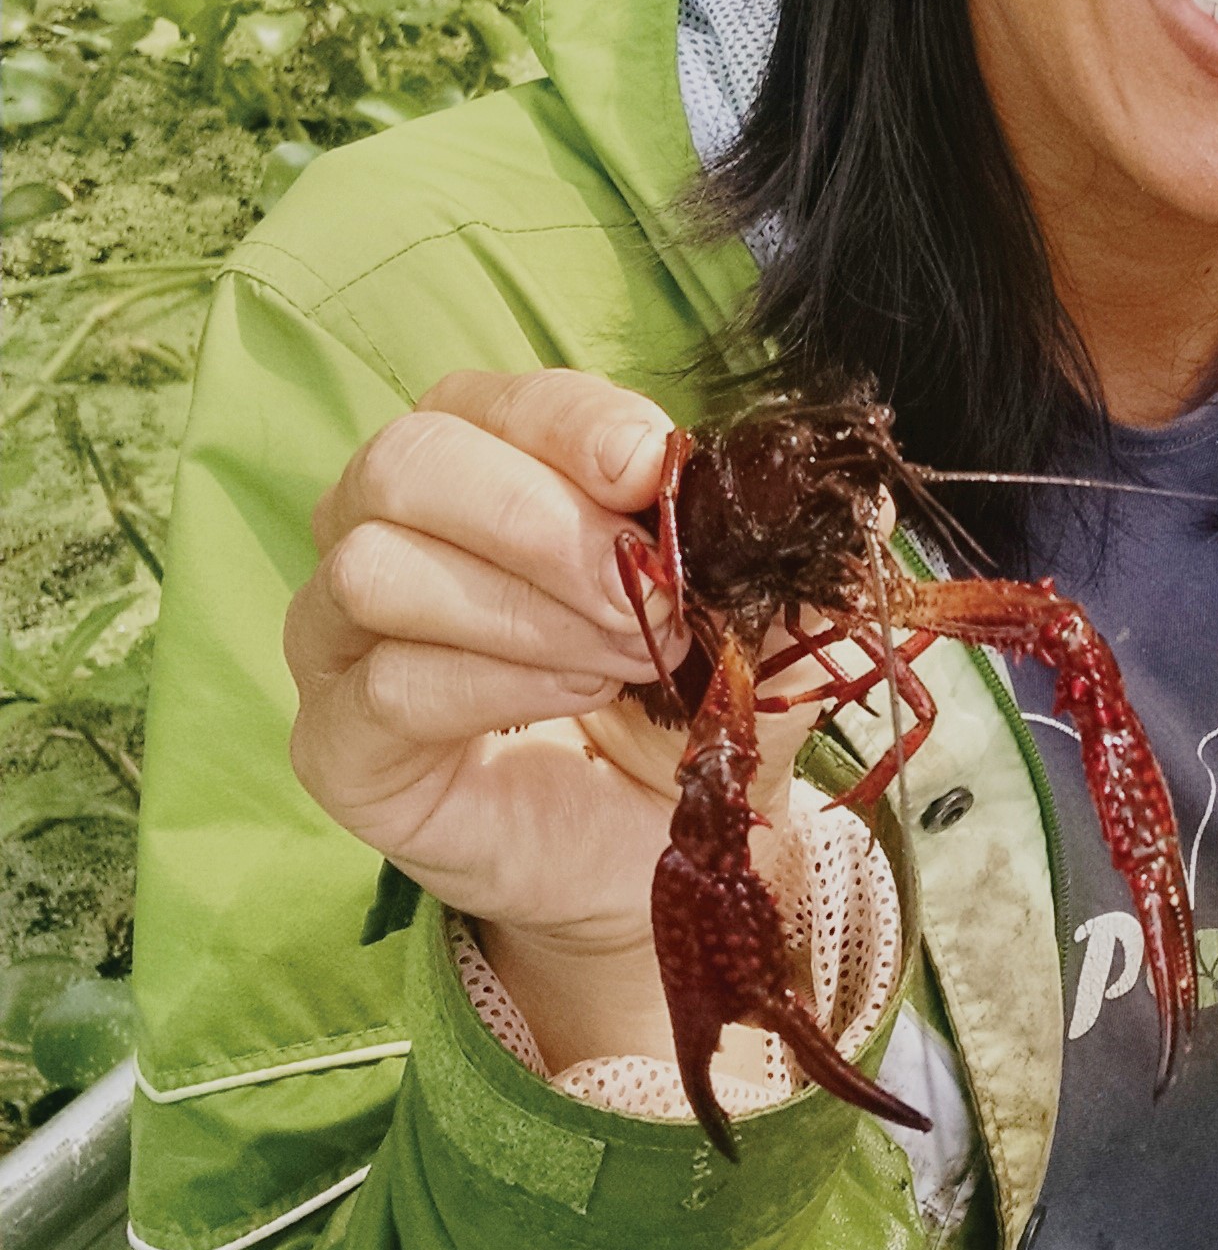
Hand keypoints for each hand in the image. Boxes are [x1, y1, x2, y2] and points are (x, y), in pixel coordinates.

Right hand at [284, 369, 792, 1071]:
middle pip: (405, 463)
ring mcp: (337, 635)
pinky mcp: (334, 742)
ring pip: (377, 569)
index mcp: (478, 459)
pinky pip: (385, 683)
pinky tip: (575, 698)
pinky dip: (496, 683)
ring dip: (523, 611)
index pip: (493, 399)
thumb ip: (783, 561)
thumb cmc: (675, 708)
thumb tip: (851, 502)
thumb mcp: (754, 626)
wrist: (648, 850)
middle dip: (539, 521)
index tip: (655, 474)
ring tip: (621, 660)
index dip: (574, 425)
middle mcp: (380, 528)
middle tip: (645, 599)